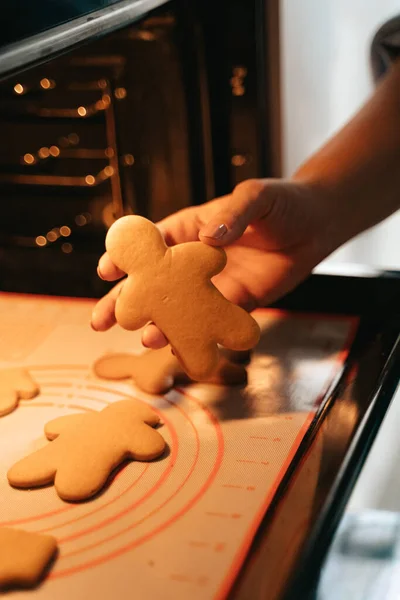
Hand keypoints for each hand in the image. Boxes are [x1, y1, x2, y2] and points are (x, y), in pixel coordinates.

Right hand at [91, 178, 334, 346]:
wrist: (316, 225)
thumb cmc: (280, 202)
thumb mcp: (255, 197)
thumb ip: (232, 214)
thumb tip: (210, 237)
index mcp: (191, 229)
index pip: (151, 244)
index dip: (126, 257)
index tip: (105, 271)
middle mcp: (195, 261)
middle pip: (154, 283)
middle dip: (127, 300)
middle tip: (101, 320)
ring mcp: (214, 285)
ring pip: (179, 309)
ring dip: (159, 324)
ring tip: (142, 338)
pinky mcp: (237, 303)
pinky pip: (212, 323)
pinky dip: (196, 335)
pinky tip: (179, 348)